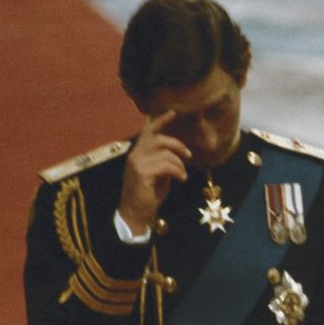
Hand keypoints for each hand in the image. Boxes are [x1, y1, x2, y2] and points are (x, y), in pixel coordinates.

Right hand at [119, 110, 190, 233]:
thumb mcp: (158, 173)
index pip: (148, 131)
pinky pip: (166, 165)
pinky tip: (180, 179)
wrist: (137, 212)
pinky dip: (177, 171)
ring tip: (182, 175)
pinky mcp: (142, 173)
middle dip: (177, 144)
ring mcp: (137, 163)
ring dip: (179, 164)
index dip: (160, 121)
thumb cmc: (149, 193)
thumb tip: (177, 153)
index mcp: (138, 153)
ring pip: (165, 153)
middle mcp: (135, 155)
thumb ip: (163, 160)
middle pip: (158, 139)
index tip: (173, 112)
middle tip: (188, 155)